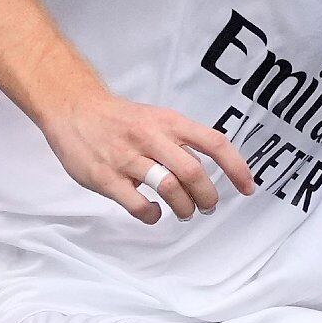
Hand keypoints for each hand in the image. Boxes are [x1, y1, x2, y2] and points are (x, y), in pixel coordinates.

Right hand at [37, 87, 257, 223]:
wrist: (73, 107)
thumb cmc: (120, 118)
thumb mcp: (156, 118)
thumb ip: (180, 141)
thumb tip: (208, 172)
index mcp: (169, 122)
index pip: (214, 143)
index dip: (237, 168)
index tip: (248, 188)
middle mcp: (151, 137)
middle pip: (193, 172)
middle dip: (207, 196)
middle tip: (208, 207)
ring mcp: (127, 158)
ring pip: (169, 189)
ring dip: (184, 207)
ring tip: (184, 212)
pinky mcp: (106, 177)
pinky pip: (138, 204)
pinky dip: (152, 215)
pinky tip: (153, 213)